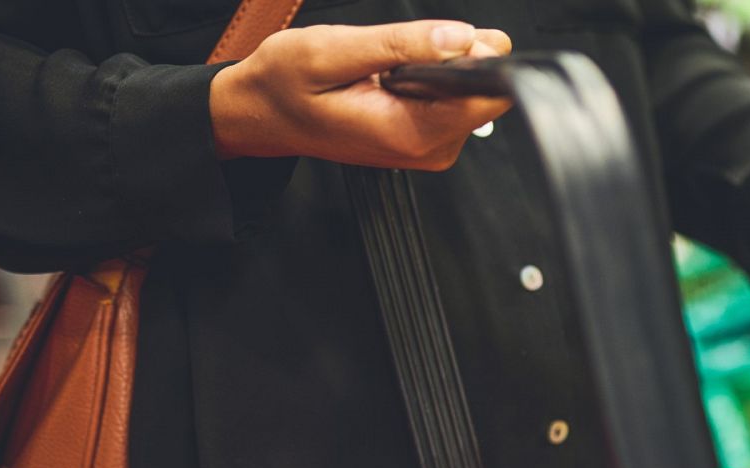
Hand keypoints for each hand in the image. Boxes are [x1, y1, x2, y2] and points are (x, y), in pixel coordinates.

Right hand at [211, 21, 513, 169]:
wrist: (263, 114)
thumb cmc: (285, 86)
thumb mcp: (331, 50)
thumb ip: (400, 44)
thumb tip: (459, 37)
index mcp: (410, 131)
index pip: (486, 98)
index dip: (480, 59)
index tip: (453, 39)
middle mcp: (429, 148)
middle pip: (484, 95)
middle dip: (457, 59)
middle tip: (406, 50)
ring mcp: (431, 147)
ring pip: (470, 94)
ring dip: (440, 68)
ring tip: (390, 68)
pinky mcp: (429, 138)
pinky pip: (453, 98)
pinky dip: (432, 78)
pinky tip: (396, 79)